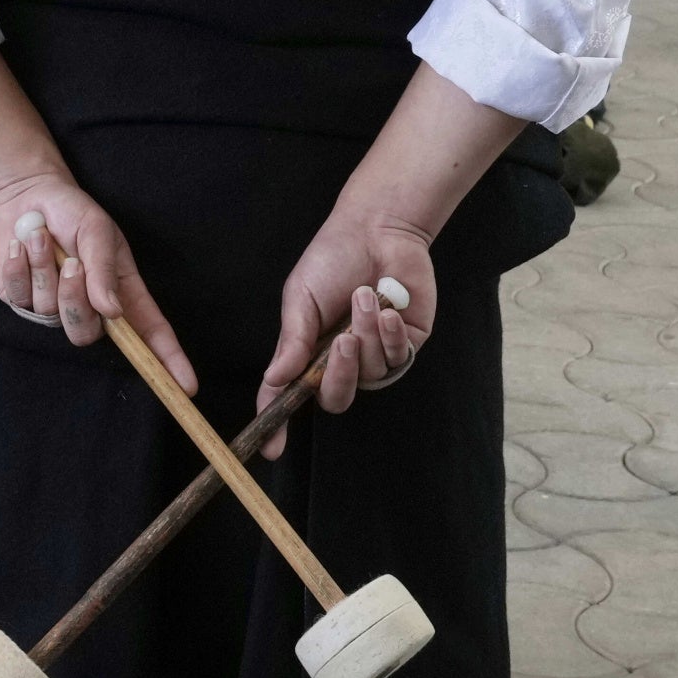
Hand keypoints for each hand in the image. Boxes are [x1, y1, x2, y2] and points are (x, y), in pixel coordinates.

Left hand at [0, 165, 193, 390]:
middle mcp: (89, 306)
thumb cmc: (73, 211)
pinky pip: (18, 297)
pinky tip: (20, 246)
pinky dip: (18, 267)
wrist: (28, 195)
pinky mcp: (20, 299)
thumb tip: (112, 311)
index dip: (168, 360)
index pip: (150, 333)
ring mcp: (53, 306)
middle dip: (75, 299)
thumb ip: (104, 269)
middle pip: (86, 334)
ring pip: (49, 312)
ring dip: (44, 268)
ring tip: (40, 237)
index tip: (187, 386)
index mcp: (120, 291)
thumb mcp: (97, 230)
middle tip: (72, 261)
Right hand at [260, 203, 435, 443]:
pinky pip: (398, 359)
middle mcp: (341, 360)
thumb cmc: (332, 259)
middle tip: (341, 339)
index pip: (291, 395)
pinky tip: (390, 306)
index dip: (280, 423)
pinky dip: (390, 334)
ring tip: (366, 295)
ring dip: (368, 334)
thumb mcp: (300, 297)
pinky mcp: (406, 346)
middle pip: (336, 398)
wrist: (378, 230)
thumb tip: (274, 379)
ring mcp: (375, 356)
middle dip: (339, 373)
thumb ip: (291, 340)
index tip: (271, 447)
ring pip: (370, 374)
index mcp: (309, 352)